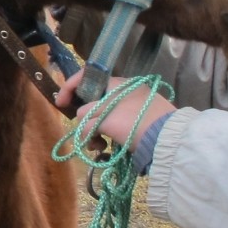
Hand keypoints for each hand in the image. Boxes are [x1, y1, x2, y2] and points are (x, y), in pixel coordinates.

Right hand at [54, 73, 174, 147]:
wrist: (168, 140)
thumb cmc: (134, 123)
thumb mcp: (104, 119)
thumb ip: (86, 118)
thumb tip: (81, 120)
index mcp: (116, 84)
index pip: (86, 78)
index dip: (69, 88)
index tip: (59, 104)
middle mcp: (123, 93)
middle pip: (93, 102)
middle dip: (83, 120)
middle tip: (83, 135)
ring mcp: (131, 109)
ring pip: (102, 118)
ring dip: (94, 133)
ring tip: (98, 147)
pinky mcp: (137, 125)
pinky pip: (114, 128)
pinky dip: (107, 137)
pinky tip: (108, 149)